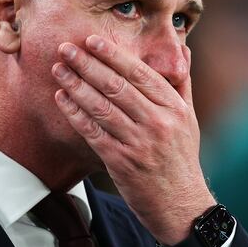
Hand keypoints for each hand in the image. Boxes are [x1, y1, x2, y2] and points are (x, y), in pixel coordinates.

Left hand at [51, 34, 214, 244]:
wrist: (180, 205)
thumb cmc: (181, 158)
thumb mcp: (189, 118)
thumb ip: (181, 83)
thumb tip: (183, 48)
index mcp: (173, 107)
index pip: (139, 73)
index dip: (112, 55)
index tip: (91, 40)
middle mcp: (157, 122)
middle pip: (116, 86)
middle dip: (87, 64)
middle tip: (65, 48)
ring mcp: (138, 142)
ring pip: (101, 107)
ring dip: (76, 85)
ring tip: (58, 70)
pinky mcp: (120, 162)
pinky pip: (93, 132)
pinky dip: (75, 113)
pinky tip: (62, 98)